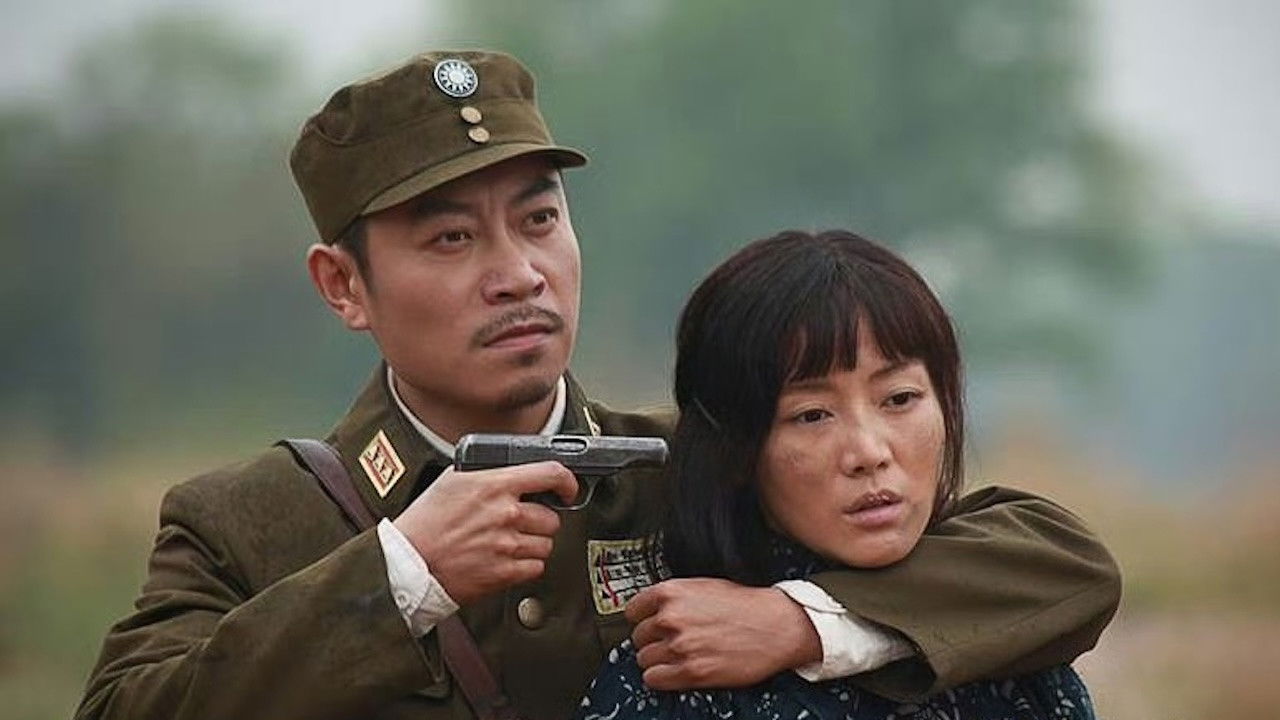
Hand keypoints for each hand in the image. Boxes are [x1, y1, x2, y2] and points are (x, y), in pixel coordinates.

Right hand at [393, 462, 577, 605]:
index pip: (550, 473)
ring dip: (533, 545)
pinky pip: (536, 568)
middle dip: (539, 521)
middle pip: (552, 517)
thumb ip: (485, 473)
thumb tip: (505, 470)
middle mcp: (505, 514)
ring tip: (510, 544)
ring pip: (546, 544)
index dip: (567, 481)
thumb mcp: (451, 481)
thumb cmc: (424, 524)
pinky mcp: (505, 573)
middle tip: (520, 524)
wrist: (408, 563)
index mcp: (494, 485)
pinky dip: (526, 566)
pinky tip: (507, 560)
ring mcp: (507, 545)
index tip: (567, 489)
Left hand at [625, 578, 821, 689]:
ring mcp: (680, 646)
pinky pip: (654, 679)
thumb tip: (656, 610)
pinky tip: (674, 672)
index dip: (642, 619)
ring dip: (657, 660)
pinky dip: (661, 678)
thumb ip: (676, 598)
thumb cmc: (747, 606)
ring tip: (675, 657)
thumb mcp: (705, 586)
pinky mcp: (691, 671)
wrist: (777, 625)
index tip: (647, 624)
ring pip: (644, 659)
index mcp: (672, 593)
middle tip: (669, 641)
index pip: (633, 610)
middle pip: (638, 636)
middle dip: (652, 640)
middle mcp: (672, 618)